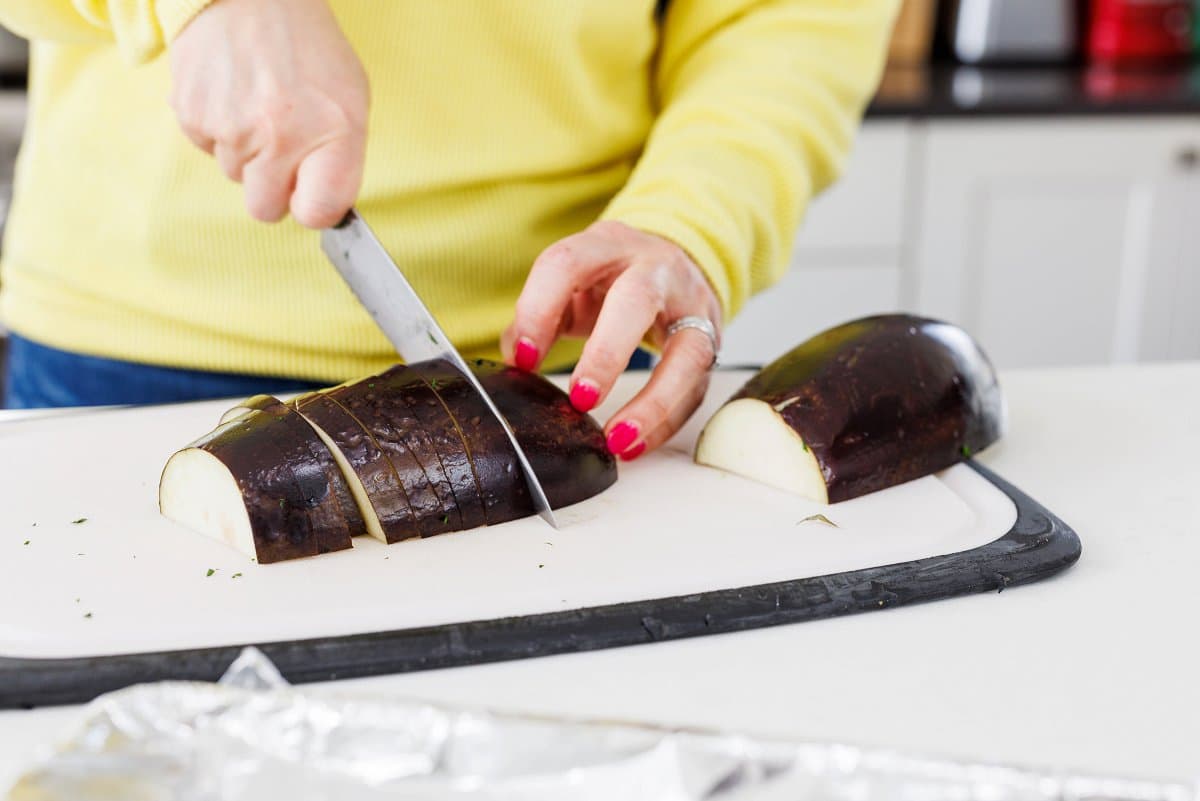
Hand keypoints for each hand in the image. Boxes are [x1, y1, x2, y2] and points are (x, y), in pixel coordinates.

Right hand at [168, 0, 368, 227]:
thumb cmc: (307, 47)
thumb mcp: (349, 97)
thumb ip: (340, 158)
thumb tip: (322, 207)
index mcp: (332, 133)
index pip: (317, 212)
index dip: (312, 207)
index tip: (310, 192)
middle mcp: (281, 136)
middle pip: (266, 209)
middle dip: (273, 188)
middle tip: (281, 146)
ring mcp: (232, 128)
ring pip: (235, 176)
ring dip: (246, 153)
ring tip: (258, 104)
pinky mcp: (193, 116)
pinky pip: (207, 149)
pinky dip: (218, 130)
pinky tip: (232, 93)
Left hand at [503, 221, 721, 461]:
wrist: (676, 265)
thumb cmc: (614, 279)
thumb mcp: (574, 283)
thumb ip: (542, 314)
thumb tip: (516, 356)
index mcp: (608, 244)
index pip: (568, 264)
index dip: (539, 310)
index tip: (524, 358)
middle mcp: (656, 267)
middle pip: (637, 300)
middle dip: (607, 354)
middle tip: (581, 398)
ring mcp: (691, 305)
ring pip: (686, 353)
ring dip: (652, 402)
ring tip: (618, 439)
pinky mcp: (711, 341)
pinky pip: (695, 388)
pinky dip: (665, 421)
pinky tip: (636, 444)